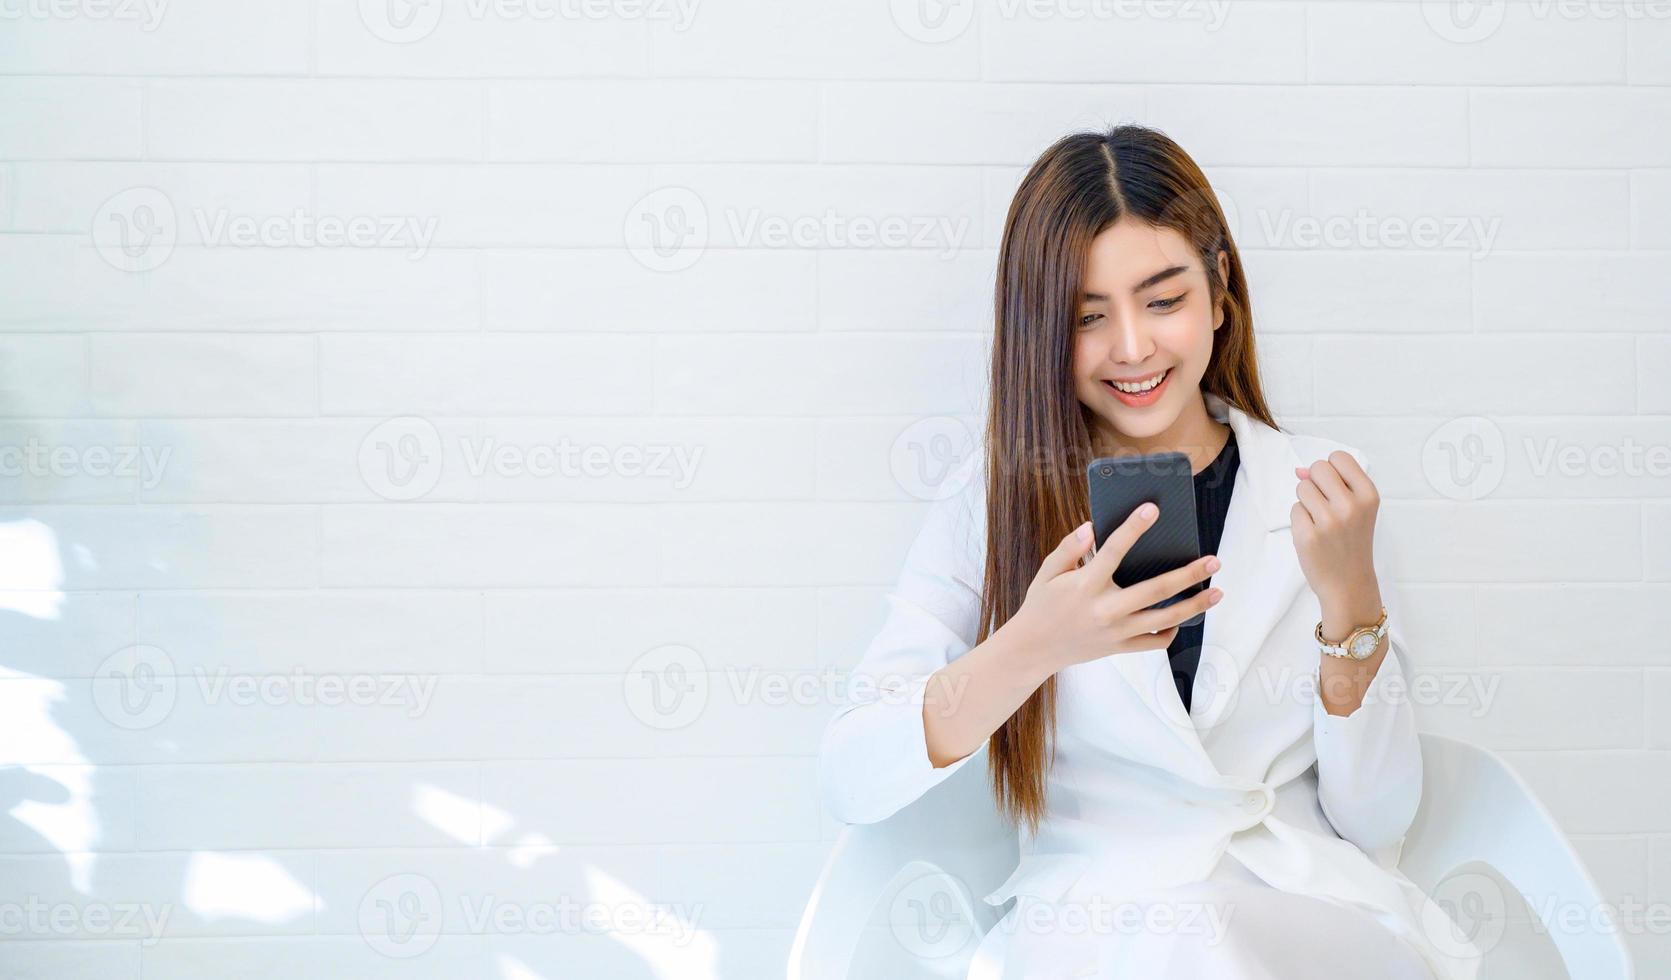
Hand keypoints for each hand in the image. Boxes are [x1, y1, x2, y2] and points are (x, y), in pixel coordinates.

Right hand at [1002, 505, 1223, 677]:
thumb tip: (1093, 527)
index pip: (1114, 551)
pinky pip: (1154, 643)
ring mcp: (1115, 632)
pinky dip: (1171, 632)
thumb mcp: (1047, 572)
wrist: (1032, 650)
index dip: (1133, 527)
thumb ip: (1070, 548)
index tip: (1152, 509)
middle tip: (1213, 560)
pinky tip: (1181, 619)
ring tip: (1217, 592)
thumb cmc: (1040, 605)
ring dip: (1194, 605)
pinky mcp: (1119, 648)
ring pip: (1164, 619)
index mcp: (1085, 585)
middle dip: (1189, 574)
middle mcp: (1105, 609)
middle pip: (1156, 590)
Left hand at [1291, 450, 1380, 606]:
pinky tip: (1314, 535)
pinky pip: (1294, 509)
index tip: (1336, 489)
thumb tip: (1299, 470)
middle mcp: (1351, 505)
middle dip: (1315, 482)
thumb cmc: (1351, 543)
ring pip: (1302, 487)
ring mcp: (1329, 521)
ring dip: (1306, 502)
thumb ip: (1334, 484)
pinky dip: (1300, 520)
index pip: (1339, 457)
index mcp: (1368, 495)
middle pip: (1318, 468)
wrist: (1349, 584)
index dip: (1331, 470)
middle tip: (1326, 506)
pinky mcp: (1309, 535)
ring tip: (1321, 522)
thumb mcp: (1357, 509)